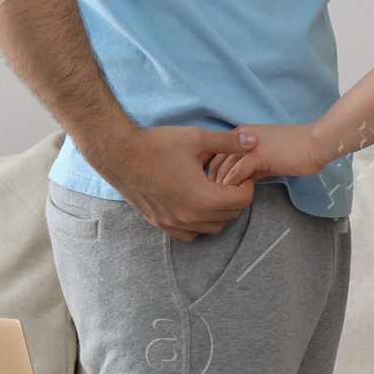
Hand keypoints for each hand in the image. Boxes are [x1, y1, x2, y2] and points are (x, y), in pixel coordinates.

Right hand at [96, 124, 253, 239]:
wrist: (120, 154)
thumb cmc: (157, 145)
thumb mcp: (196, 138)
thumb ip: (227, 143)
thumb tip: (254, 141)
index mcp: (203, 197)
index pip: (241, 201)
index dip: (246, 186)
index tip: (239, 174)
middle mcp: (190, 216)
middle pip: (229, 216)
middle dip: (234, 199)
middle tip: (228, 180)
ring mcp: (174, 222)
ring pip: (212, 228)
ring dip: (218, 213)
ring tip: (212, 191)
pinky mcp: (160, 223)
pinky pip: (189, 235)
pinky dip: (198, 224)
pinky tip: (194, 205)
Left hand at [206, 123, 328, 189]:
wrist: (315, 143)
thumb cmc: (295, 151)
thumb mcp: (266, 157)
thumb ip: (251, 167)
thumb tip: (239, 183)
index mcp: (240, 135)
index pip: (213, 153)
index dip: (209, 172)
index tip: (208, 190)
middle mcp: (240, 137)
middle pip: (215, 162)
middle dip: (210, 183)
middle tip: (211, 201)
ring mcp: (248, 145)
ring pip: (224, 168)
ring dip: (219, 188)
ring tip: (220, 204)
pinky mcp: (258, 154)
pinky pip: (237, 174)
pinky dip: (233, 187)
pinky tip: (234, 198)